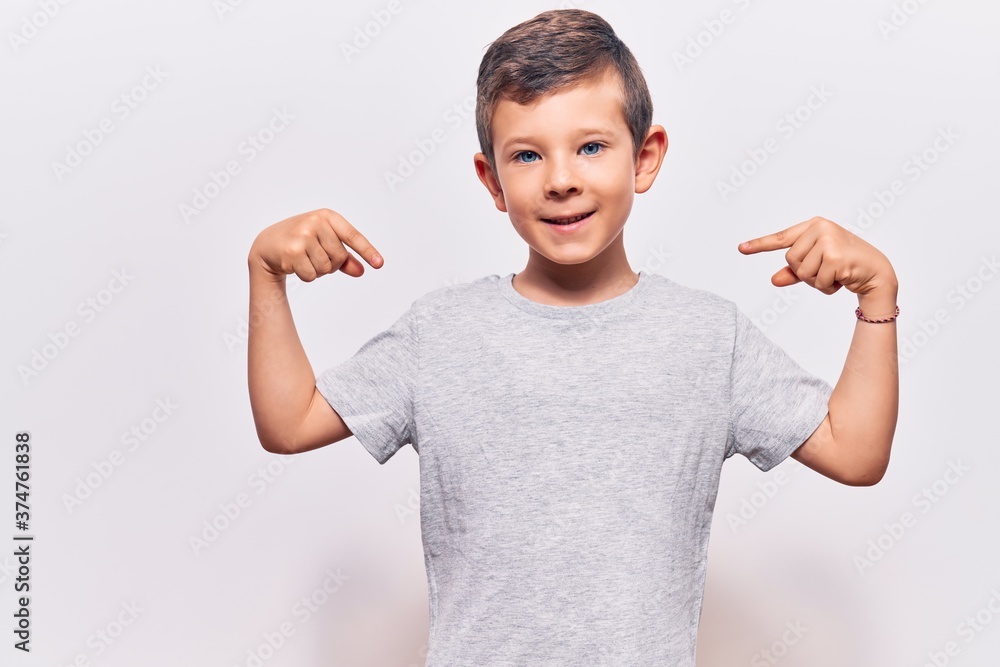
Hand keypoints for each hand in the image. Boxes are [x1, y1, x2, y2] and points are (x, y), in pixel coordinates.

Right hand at [248, 208, 383, 281]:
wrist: (267, 245)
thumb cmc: (300, 241)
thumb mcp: (323, 243)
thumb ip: (344, 257)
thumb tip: (361, 272)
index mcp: (327, 216)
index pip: (352, 235)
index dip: (367, 250)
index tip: (379, 264)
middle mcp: (315, 222)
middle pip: (339, 257)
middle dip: (331, 264)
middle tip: (314, 256)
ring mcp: (303, 236)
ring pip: (326, 268)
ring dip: (318, 271)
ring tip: (304, 259)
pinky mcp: (293, 251)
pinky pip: (312, 275)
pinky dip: (306, 276)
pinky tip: (295, 265)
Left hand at [737, 216, 896, 296]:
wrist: (877, 272)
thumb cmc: (846, 266)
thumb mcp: (818, 266)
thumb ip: (794, 272)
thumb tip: (773, 280)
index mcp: (815, 226)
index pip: (782, 238)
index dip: (760, 245)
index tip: (741, 249)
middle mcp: (821, 228)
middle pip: (791, 260)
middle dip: (805, 273)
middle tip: (827, 270)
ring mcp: (829, 241)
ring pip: (801, 272)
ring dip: (817, 282)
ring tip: (835, 274)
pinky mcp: (835, 257)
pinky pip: (816, 281)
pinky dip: (827, 287)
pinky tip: (843, 279)